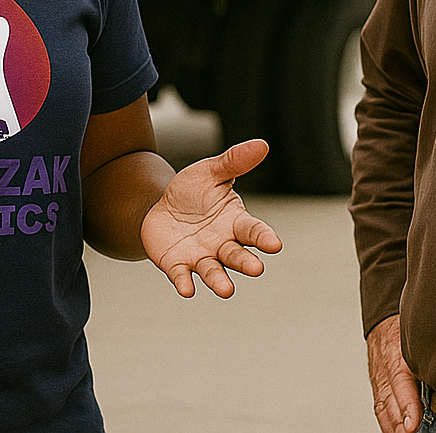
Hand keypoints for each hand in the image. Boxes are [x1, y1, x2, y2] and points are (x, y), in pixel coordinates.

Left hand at [140, 139, 281, 296]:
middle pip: (236, 255)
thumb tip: (262, 144)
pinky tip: (187, 289)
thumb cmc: (193, 190)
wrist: (160, 207)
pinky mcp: (177, 265)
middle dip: (245, 262)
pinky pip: (182, 276)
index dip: (264, 237)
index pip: (253, 230)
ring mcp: (200, 257)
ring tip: (226, 290)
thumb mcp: (211, 171)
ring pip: (213, 271)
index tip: (275, 245)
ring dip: (219, 280)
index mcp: (234, 221)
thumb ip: (234, 161)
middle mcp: (222, 243)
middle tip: (256, 269)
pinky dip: (185, 283)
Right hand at [367, 314, 421, 432]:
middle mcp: (386, 368)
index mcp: (398, 353)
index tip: (413, 422)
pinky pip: (380, 407)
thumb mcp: (419, 334)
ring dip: (393, 425)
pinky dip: (387, 422)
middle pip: (390, 399)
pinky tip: (396, 431)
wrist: (383, 324)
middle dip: (400, 422)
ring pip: (383, 406)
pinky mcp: (378, 387)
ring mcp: (380, 379)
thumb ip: (433, 351)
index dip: (406, 403)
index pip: (400, 380)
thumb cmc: (405, 329)